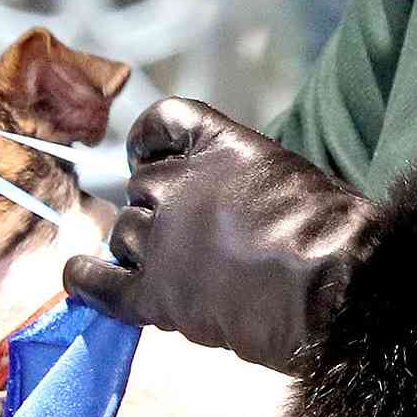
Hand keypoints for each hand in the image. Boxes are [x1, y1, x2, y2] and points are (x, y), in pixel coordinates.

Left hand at [63, 98, 374, 371]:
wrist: (340, 290)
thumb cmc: (337, 236)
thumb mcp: (294, 177)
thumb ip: (247, 179)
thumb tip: (235, 205)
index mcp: (220, 146)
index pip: (163, 122)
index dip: (151, 142)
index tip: (148, 156)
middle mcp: (179, 183)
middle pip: (142, 189)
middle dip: (158, 210)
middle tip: (191, 239)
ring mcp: (163, 239)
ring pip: (125, 234)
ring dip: (141, 248)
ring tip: (172, 270)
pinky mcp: (157, 294)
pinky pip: (103, 284)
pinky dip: (86, 280)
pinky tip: (77, 277)